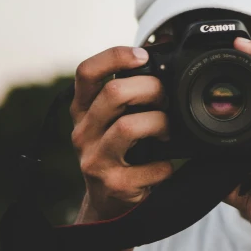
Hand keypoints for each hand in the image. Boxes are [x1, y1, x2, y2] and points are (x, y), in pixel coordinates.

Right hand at [70, 46, 173, 220]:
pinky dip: (165, 165)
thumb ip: (128, 89)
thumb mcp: (113, 117)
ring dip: (160, 123)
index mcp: (83, 108)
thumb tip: (163, 49)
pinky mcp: (113, 184)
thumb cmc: (118, 148)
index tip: (143, 56)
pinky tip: (165, 165)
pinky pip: (150, 166)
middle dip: (150, 88)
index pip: (86, 71)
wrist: (108, 201)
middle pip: (113, 93)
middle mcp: (83, 131)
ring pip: (130, 126)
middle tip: (165, 99)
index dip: (115, 56)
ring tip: (167, 130)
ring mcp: (95, 159)